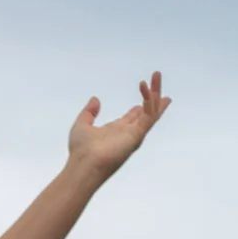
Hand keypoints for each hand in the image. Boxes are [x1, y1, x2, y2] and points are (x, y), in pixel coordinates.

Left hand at [67, 70, 170, 184]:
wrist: (83, 165)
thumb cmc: (80, 152)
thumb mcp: (82, 125)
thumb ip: (88, 112)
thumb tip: (95, 99)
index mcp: (116, 130)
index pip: (134, 115)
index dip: (142, 104)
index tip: (147, 91)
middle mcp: (128, 132)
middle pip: (147, 110)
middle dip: (154, 94)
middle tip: (157, 77)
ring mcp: (134, 134)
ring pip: (152, 110)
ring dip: (155, 91)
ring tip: (157, 74)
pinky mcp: (137, 135)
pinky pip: (149, 114)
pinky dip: (150, 100)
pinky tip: (146, 87)